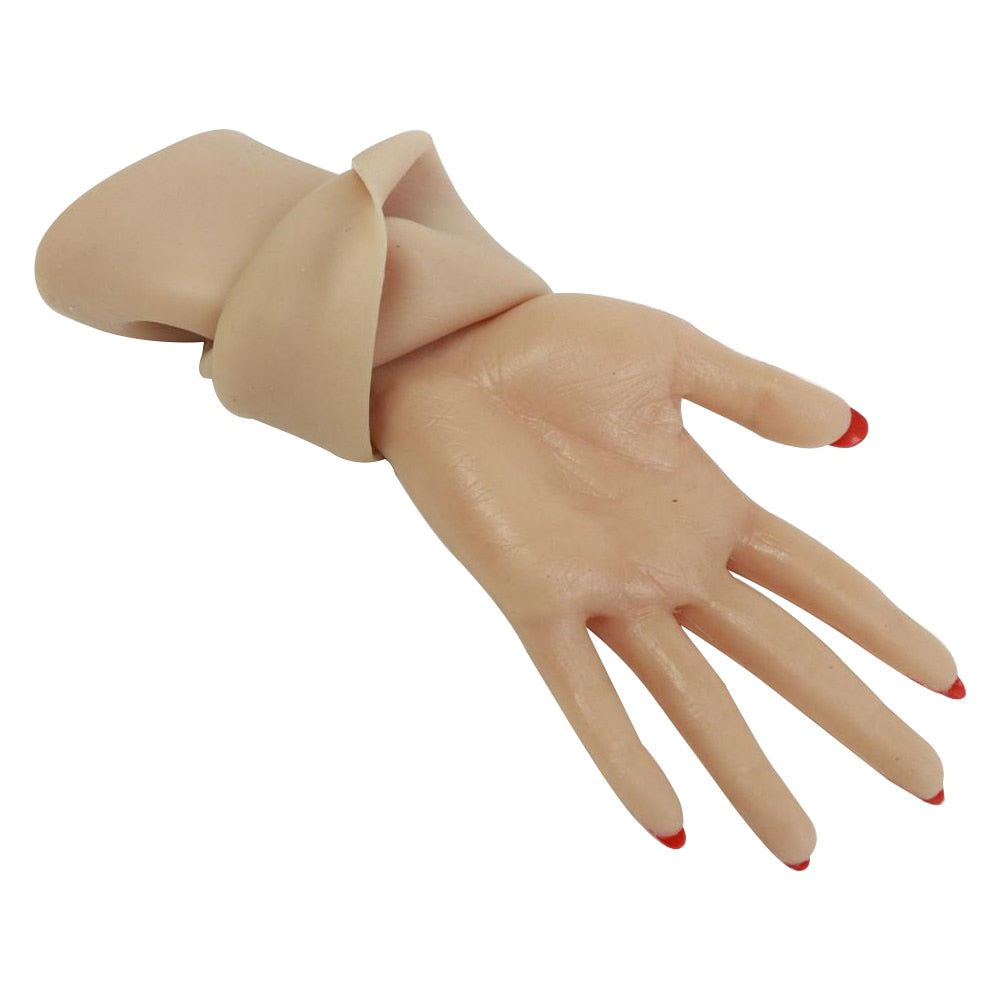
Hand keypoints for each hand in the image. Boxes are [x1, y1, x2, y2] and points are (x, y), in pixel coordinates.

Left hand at [369, 292, 958, 867]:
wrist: (451, 351)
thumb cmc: (554, 345)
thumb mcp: (673, 356)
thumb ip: (759, 393)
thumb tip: (858, 430)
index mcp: (707, 505)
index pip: (818, 581)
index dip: (882, 628)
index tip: (946, 680)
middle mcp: (668, 562)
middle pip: (780, 655)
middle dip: (853, 717)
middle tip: (928, 785)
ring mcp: (606, 588)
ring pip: (693, 698)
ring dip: (749, 771)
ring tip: (801, 847)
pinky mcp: (536, 598)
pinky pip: (587, 693)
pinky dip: (627, 758)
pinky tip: (671, 826)